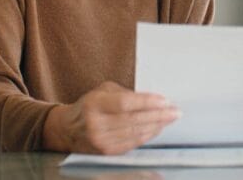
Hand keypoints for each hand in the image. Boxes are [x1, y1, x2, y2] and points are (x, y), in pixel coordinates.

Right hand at [43, 81, 178, 153]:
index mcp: (95, 104)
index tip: (165, 101)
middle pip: (134, 120)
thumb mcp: (103, 91)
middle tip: (175, 111)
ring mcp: (101, 140)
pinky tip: (157, 128)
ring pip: (136, 133)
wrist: (66, 130)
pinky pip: (133, 143)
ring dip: (157, 126)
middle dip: (159, 115)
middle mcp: (96, 124)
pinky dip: (148, 136)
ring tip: (170, 119)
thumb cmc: (89, 105)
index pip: (126, 104)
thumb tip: (152, 100)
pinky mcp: (106, 152)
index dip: (147, 102)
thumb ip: (126, 93)